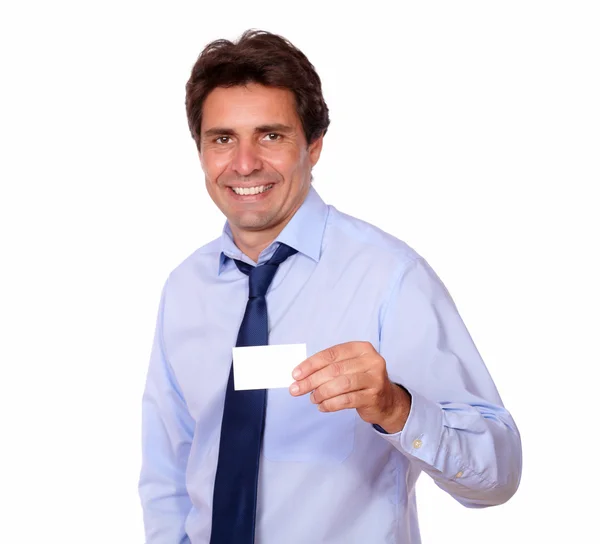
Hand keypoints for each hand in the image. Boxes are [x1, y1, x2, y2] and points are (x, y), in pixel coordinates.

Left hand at [289, 341, 410, 433]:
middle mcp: (371, 361)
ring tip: (312, 398)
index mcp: (361, 348)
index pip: (331, 354)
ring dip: (321, 393)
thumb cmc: (361, 381)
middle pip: (335, 369)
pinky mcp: (374, 396)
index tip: (295, 374)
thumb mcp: (348, 367)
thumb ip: (328, 367)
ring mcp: (375, 378)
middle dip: (311, 380)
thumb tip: (300, 375)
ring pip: (341, 384)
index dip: (311, 364)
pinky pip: (347, 400)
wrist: (386, 401)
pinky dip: (331, 404)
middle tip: (296, 389)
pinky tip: (322, 407)